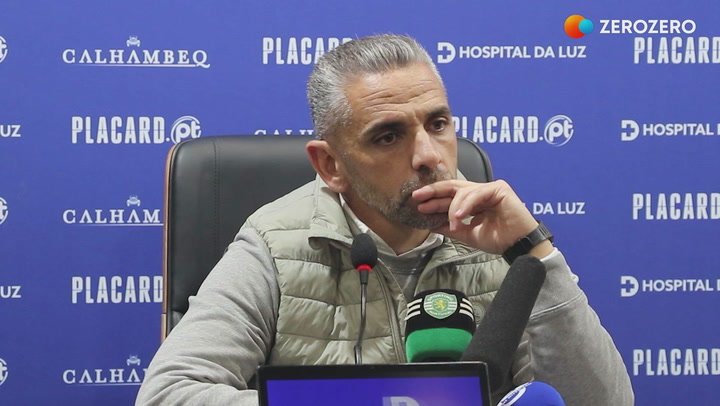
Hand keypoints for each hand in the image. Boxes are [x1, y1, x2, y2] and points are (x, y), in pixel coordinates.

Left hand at [412, 179, 543, 254]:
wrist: (519, 245)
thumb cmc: (499, 239)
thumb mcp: (468, 234)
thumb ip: (450, 228)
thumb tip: (430, 224)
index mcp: (473, 202)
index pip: (450, 196)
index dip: (434, 199)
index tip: (418, 204)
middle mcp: (480, 192)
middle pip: (453, 187)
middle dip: (434, 192)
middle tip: (418, 197)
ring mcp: (490, 189)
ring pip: (463, 192)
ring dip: (453, 208)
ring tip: (451, 222)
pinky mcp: (499, 189)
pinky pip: (477, 194)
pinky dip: (466, 205)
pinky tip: (459, 216)